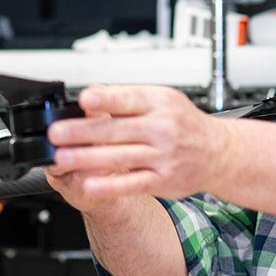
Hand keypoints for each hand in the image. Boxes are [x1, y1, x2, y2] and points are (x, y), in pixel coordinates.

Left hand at [46, 84, 233, 202]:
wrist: (218, 151)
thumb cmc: (184, 123)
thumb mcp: (161, 99)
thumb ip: (125, 97)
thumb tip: (93, 91)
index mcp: (159, 103)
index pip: (128, 99)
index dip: (105, 100)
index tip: (84, 99)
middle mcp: (162, 128)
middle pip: (117, 130)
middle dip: (83, 132)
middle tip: (57, 133)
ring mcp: (163, 156)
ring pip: (120, 157)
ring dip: (88, 158)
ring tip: (62, 157)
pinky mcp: (163, 180)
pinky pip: (132, 183)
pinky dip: (109, 184)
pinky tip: (89, 183)